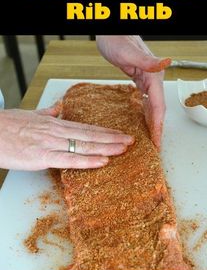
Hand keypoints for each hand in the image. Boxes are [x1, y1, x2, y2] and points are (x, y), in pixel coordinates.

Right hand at [0, 106, 133, 170]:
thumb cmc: (6, 125)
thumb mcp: (30, 115)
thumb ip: (47, 113)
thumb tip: (58, 108)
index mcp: (55, 124)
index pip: (86, 128)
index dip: (105, 132)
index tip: (119, 134)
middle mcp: (57, 132)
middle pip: (90, 135)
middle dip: (112, 138)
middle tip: (131, 141)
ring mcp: (51, 144)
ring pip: (85, 145)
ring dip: (107, 147)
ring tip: (124, 149)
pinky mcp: (43, 157)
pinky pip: (70, 160)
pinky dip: (88, 160)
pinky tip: (103, 161)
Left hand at [96, 35, 170, 148]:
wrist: (111, 30)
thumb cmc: (116, 38)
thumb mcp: (129, 51)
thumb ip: (147, 60)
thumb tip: (166, 62)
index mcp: (152, 76)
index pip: (158, 107)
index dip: (158, 126)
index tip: (157, 141)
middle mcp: (153, 79)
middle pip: (157, 110)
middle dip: (157, 129)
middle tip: (155, 147)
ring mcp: (147, 80)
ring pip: (152, 107)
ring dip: (152, 123)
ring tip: (151, 140)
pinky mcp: (140, 80)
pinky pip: (145, 101)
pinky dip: (145, 114)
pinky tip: (143, 122)